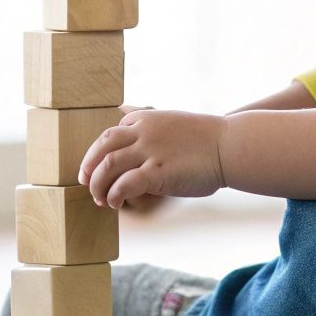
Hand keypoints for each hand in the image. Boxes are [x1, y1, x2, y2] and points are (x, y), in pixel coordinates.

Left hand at [79, 109, 226, 209]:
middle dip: (88, 167)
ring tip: (101, 199)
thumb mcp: (171, 120)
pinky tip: (116, 203)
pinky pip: (124, 184)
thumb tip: (124, 112)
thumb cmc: (206, 138)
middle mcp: (144, 131)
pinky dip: (114, 195)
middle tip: (85, 183)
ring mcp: (150, 151)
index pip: (110, 134)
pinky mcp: (158, 172)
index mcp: (145, 118)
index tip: (96, 169)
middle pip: (102, 147)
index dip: (98, 154)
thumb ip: (146, 121)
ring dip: (98, 185)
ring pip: (107, 166)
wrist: (231, 146)